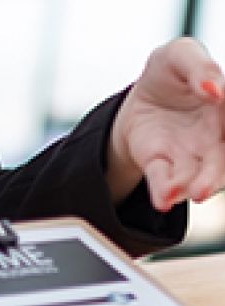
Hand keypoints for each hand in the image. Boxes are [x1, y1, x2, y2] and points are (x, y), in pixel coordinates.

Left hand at [107, 37, 224, 210]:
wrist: (139, 97)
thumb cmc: (170, 73)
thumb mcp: (180, 55)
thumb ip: (200, 67)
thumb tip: (215, 88)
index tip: (224, 111)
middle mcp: (215, 138)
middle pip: (222, 159)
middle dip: (217, 173)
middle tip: (207, 185)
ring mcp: (189, 155)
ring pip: (196, 175)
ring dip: (193, 185)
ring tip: (193, 193)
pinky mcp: (160, 164)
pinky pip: (163, 179)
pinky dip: (163, 190)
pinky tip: (162, 199)